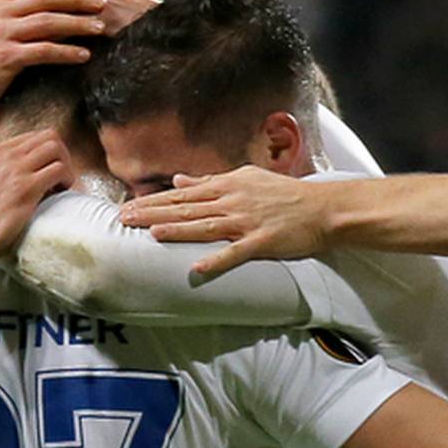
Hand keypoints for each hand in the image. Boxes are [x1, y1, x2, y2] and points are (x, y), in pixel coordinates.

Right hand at [0, 0, 149, 122]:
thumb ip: (11, 16)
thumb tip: (42, 7)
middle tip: (103, 2)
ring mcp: (1, 34)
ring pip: (48, 21)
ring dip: (78, 23)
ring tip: (101, 28)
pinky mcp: (5, 58)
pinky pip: (44, 51)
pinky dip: (66, 52)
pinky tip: (84, 55)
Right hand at [0, 130, 74, 270]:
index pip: (32, 137)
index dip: (45, 153)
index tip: (46, 170)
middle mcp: (6, 157)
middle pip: (48, 137)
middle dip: (61, 155)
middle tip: (60, 176)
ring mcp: (17, 171)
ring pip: (56, 149)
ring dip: (65, 166)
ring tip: (61, 185)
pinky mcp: (27, 190)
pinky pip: (59, 171)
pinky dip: (66, 180)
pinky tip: (60, 193)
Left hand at [118, 167, 336, 278]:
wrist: (323, 208)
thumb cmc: (285, 194)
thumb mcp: (247, 178)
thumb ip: (211, 181)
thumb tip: (180, 179)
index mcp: (227, 186)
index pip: (183, 194)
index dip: (154, 201)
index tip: (128, 206)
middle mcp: (232, 201)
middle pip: (186, 208)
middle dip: (154, 213)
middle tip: (125, 220)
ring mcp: (246, 221)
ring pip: (205, 226)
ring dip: (178, 230)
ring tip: (151, 234)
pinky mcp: (262, 241)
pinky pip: (235, 253)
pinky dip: (216, 260)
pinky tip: (196, 268)